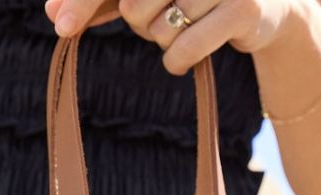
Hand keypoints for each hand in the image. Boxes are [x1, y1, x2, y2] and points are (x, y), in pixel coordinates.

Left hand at [43, 0, 295, 74]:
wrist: (266, 6)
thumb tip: (55, 15)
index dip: (87, 1)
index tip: (60, 23)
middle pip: (133, 5)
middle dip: (138, 23)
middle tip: (158, 18)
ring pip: (157, 30)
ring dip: (163, 41)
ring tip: (185, 26)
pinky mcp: (241, 9)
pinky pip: (182, 50)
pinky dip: (175, 62)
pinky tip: (185, 55)